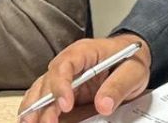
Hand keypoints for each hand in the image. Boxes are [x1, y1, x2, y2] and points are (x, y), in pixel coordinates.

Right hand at [18, 34, 150, 122]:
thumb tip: (104, 105)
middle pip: (48, 80)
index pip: (65, 65)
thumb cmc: (131, 59)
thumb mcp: (133, 71)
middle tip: (48, 122)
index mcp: (84, 52)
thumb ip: (118, 86)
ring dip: (34, 108)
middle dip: (44, 103)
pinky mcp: (63, 90)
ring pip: (40, 90)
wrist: (133, 57)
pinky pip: (44, 98)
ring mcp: (64, 76)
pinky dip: (37, 110)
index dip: (61, 85)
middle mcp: (69, 62)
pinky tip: (34, 120)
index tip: (66, 105)